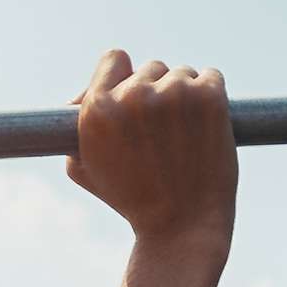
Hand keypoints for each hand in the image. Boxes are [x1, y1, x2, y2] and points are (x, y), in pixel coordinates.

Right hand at [66, 51, 235, 268]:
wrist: (181, 228)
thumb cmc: (131, 200)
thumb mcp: (85, 168)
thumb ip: (76, 126)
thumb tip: (81, 95)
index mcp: (98, 109)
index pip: (115, 58)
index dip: (124, 76)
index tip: (134, 95)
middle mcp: (134, 95)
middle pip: (150, 68)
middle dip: (156, 93)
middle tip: (163, 131)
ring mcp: (174, 93)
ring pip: (182, 74)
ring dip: (184, 96)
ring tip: (185, 136)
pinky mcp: (210, 97)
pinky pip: (211, 77)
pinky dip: (211, 95)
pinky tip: (206, 125)